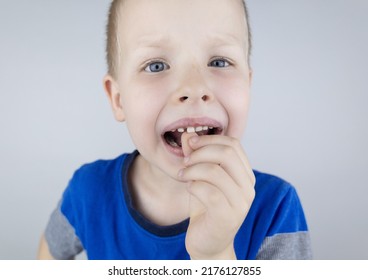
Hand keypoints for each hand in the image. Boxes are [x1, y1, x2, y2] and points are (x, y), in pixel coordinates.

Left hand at [178, 132, 255, 259]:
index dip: (209, 139)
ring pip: (215, 171)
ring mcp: (240, 203)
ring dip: (192, 170)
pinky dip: (193, 186)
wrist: (208, 242)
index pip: (233, 144)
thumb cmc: (206, 208)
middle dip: (200, 152)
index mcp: (245, 174)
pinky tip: (189, 188)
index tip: (190, 142)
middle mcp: (248, 187)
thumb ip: (196, 157)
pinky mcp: (228, 216)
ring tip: (182, 175)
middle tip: (185, 160)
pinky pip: (208, 191)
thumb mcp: (200, 178)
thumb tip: (187, 134)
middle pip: (227, 153)